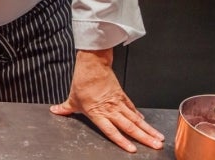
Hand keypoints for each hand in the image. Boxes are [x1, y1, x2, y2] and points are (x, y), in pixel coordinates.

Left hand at [50, 49, 164, 152]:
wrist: (92, 65)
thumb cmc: (82, 81)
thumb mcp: (72, 98)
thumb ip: (65, 108)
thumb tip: (55, 111)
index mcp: (98, 113)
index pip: (111, 130)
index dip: (122, 140)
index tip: (133, 149)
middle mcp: (110, 110)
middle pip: (130, 126)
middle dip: (144, 138)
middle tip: (156, 146)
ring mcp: (118, 103)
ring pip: (136, 119)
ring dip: (148, 129)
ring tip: (159, 138)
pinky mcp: (122, 96)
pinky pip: (132, 108)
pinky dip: (139, 116)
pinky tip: (145, 123)